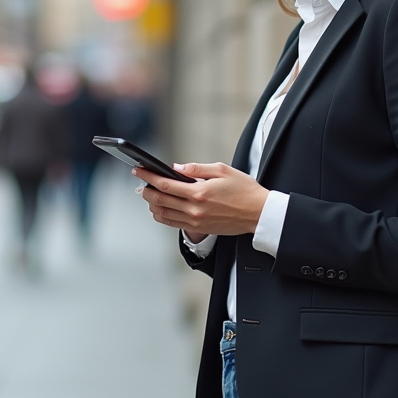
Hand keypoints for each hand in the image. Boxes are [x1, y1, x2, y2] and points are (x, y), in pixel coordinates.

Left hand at [135, 162, 268, 237]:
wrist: (258, 213)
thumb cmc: (244, 190)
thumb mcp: (222, 170)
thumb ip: (196, 169)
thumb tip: (176, 168)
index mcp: (199, 192)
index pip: (165, 185)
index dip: (148, 177)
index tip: (139, 170)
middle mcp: (195, 209)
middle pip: (159, 200)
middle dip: (146, 190)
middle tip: (141, 182)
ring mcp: (196, 221)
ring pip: (163, 214)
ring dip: (152, 204)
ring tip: (149, 194)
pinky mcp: (199, 228)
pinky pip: (173, 224)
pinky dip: (162, 216)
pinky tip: (160, 208)